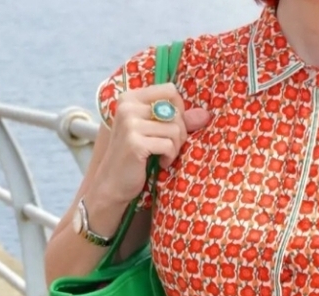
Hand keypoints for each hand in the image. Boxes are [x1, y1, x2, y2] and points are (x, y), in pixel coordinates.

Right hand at [90, 83, 211, 207]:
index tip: (173, 127)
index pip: (169, 90)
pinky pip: (168, 145)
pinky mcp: (135, 142)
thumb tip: (205, 115)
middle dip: (180, 132)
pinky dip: (169, 157)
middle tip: (170, 147)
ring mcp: (130, 124)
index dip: (179, 109)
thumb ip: (177, 120)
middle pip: (175, 110)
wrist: (112, 184)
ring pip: (174, 129)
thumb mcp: (153, 133)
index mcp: (131, 98)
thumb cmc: (134, 157)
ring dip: (175, 147)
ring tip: (165, 156)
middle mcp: (128, 107)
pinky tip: (161, 163)